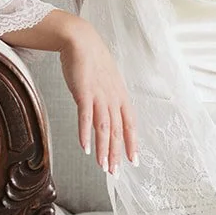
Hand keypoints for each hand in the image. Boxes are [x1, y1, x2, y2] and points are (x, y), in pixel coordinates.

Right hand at [58, 18, 137, 174]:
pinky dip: (85, 133)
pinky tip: (84, 148)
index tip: (133, 161)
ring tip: (102, 166)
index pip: (130, 125)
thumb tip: (108, 116)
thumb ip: (109, 100)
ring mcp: (99, 96)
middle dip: (117, 154)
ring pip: (104, 128)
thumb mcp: (107, 83)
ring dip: (103, 149)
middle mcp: (113, 99)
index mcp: (121, 97)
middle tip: (115, 173)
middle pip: (117, 131)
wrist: (81, 41)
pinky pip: (86, 117)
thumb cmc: (93, 62)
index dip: (132, 144)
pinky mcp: (84, 92)